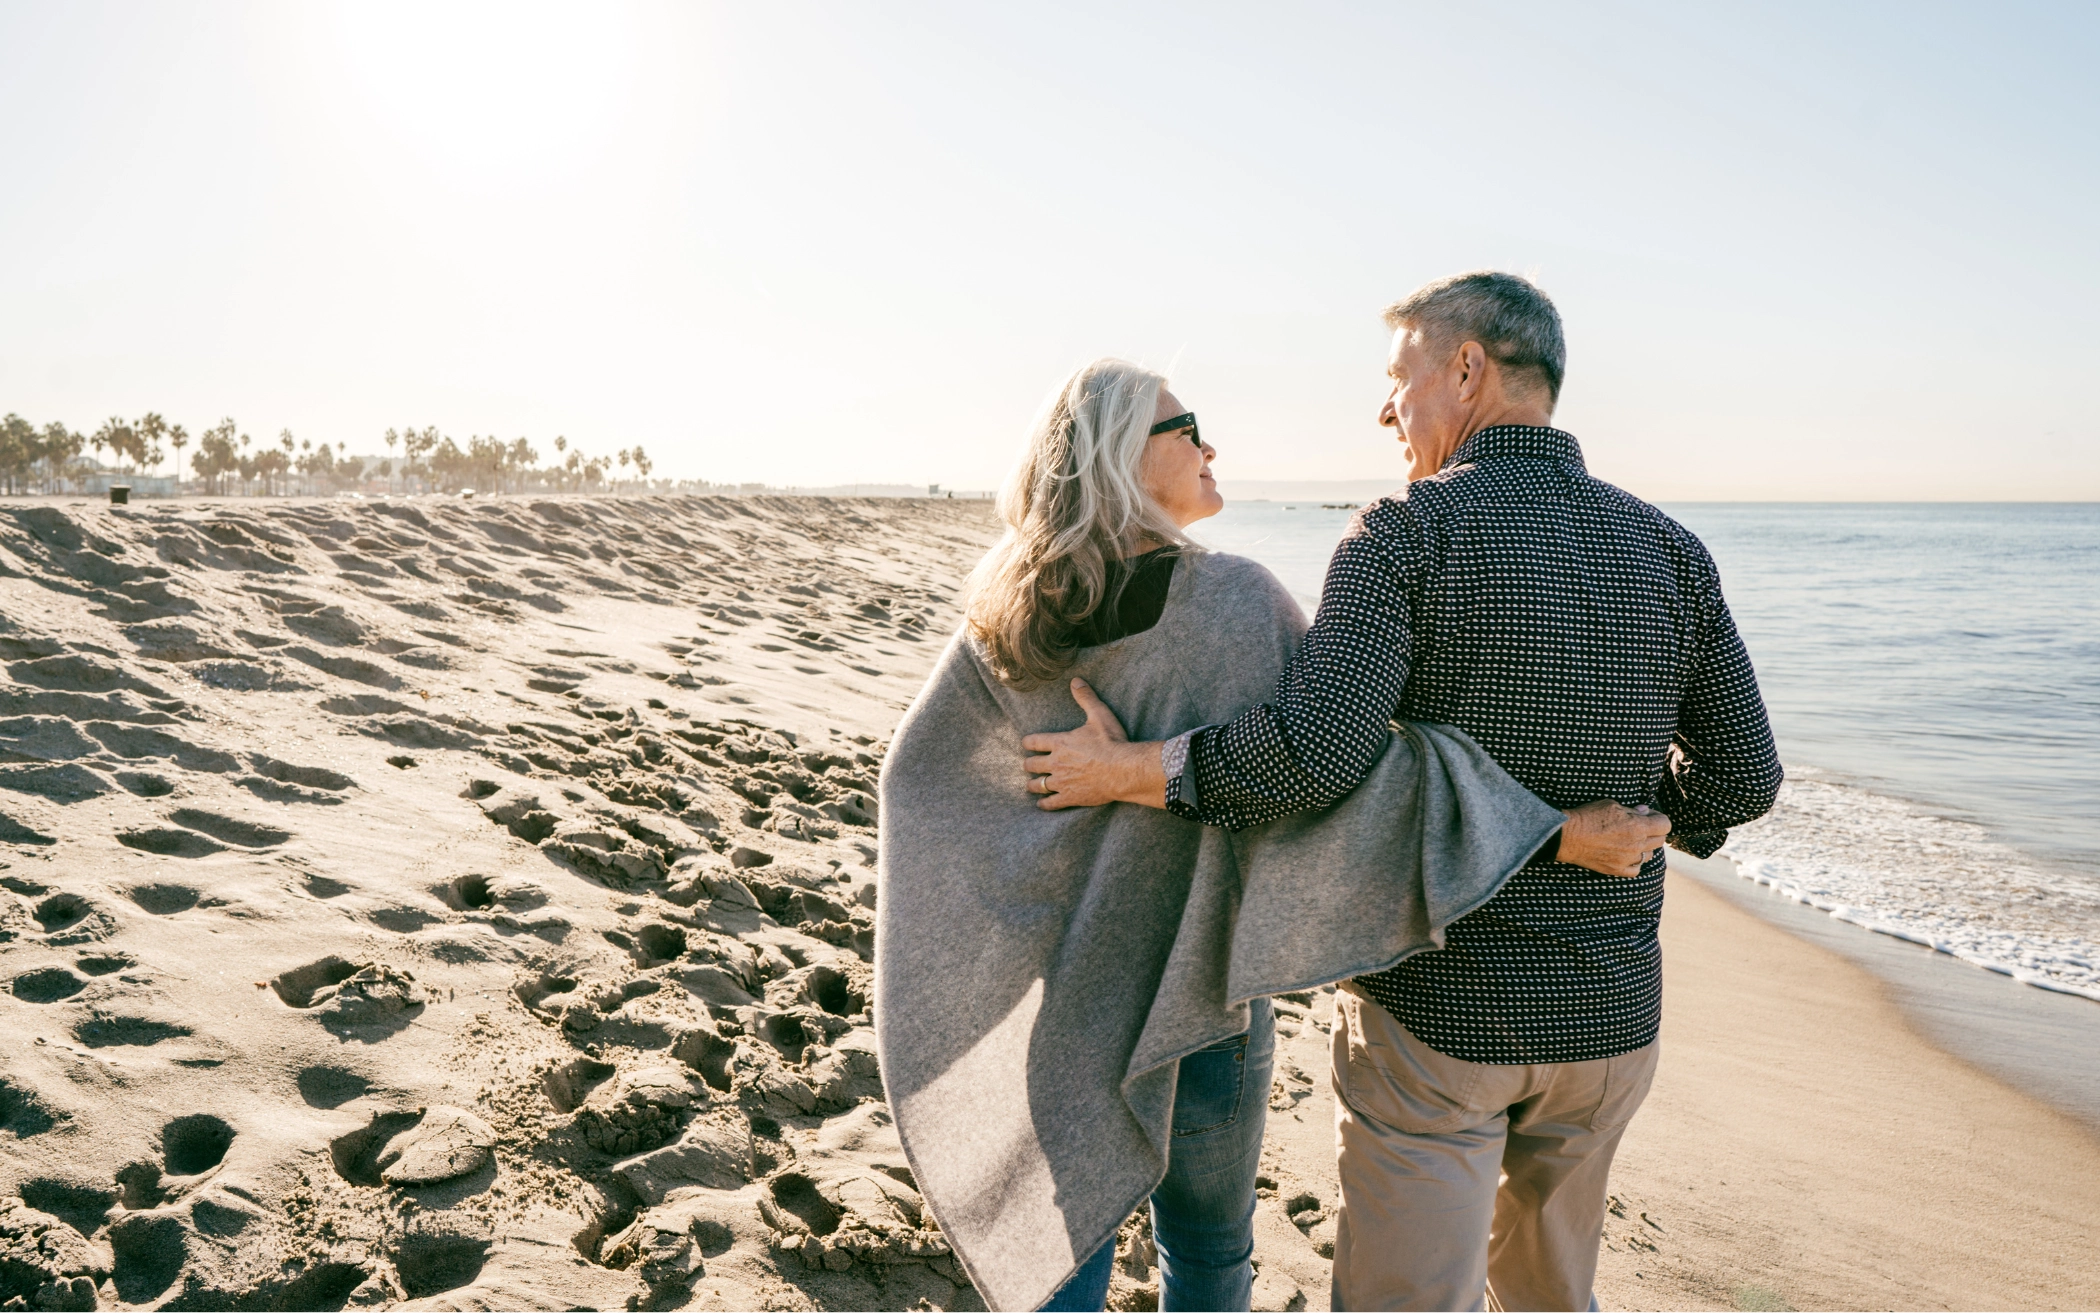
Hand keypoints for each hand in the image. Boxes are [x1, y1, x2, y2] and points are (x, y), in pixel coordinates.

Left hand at [1020, 678, 1166, 809]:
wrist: (1123, 770)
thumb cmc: (1111, 742)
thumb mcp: (1099, 715)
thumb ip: (1085, 698)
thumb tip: (1075, 680)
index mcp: (1059, 742)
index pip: (1034, 741)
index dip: (1028, 742)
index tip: (1026, 744)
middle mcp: (1055, 762)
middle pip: (1031, 765)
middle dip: (1029, 764)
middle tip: (1028, 765)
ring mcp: (1061, 782)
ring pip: (1037, 785)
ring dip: (1033, 784)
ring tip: (1031, 785)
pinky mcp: (1070, 797)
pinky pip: (1051, 803)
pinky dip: (1044, 804)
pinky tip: (1042, 804)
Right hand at [1555, 800, 1670, 877]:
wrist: (1567, 836)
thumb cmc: (1588, 816)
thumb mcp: (1611, 804)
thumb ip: (1632, 810)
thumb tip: (1644, 812)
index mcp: (1637, 827)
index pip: (1665, 825)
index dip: (1659, 818)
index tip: (1649, 815)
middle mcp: (1636, 845)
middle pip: (1660, 840)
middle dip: (1654, 831)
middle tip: (1641, 826)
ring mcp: (1628, 859)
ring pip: (1649, 855)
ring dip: (1645, 847)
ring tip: (1631, 840)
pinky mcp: (1617, 870)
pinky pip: (1636, 869)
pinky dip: (1635, 862)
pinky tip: (1626, 855)